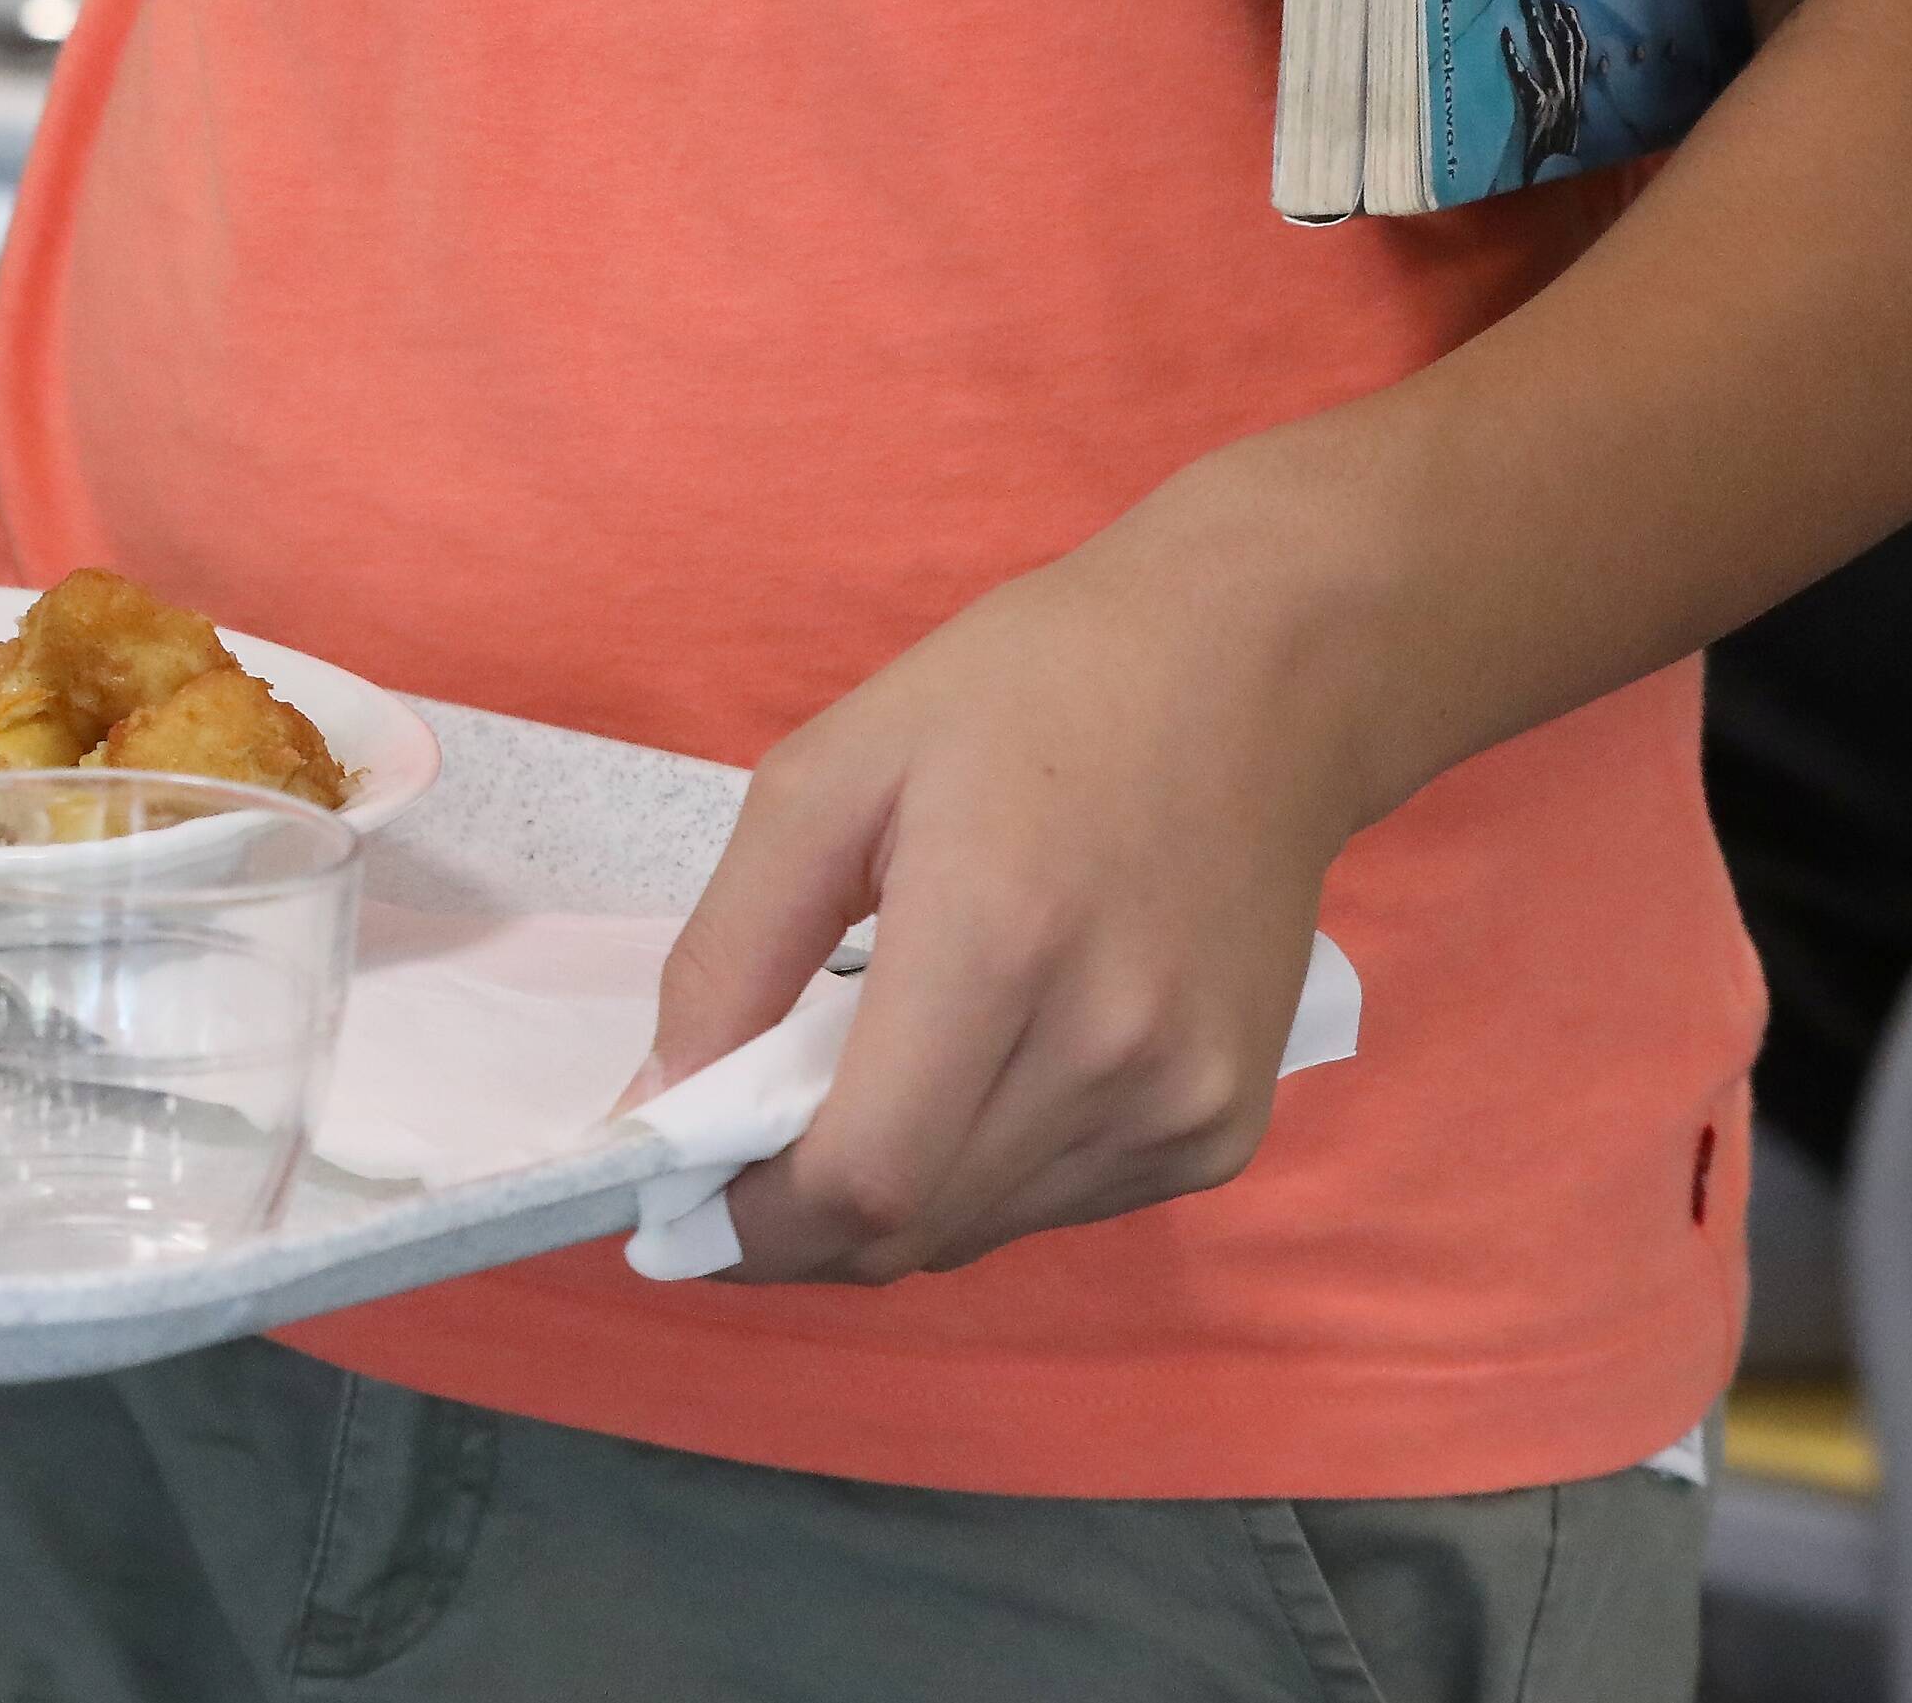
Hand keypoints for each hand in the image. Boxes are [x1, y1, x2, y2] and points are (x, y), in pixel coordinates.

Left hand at [645, 473, 1413, 1282]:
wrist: (1256, 678)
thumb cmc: (1029, 695)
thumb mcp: (829, 777)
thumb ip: (730, 952)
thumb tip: (656, 1106)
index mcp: (1001, 943)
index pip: (862, 1178)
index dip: (748, 1226)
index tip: (666, 1205)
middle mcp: (1111, 1047)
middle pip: (910, 1230)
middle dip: (791, 1228)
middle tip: (724, 1162)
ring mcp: (1184, 1101)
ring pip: (976, 1233)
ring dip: (882, 1205)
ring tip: (840, 1103)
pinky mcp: (1224, 1129)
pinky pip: (1054, 1208)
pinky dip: (974, 1181)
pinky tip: (960, 1084)